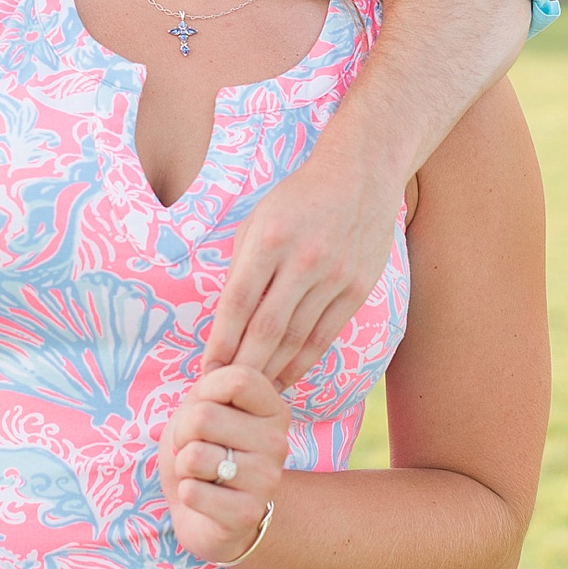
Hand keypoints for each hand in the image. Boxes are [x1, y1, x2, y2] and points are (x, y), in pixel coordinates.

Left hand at [157, 365, 288, 564]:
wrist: (208, 512)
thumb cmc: (205, 450)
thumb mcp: (204, 407)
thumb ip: (210, 386)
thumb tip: (212, 373)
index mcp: (273, 409)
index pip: (238, 378)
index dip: (205, 391)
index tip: (204, 408)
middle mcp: (278, 441)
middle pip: (204, 416)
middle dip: (182, 434)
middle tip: (195, 447)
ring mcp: (267, 479)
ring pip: (195, 456)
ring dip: (184, 466)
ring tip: (201, 473)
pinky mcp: (248, 514)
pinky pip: (193, 492)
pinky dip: (186, 493)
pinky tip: (205, 496)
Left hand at [204, 146, 401, 388]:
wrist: (361, 175)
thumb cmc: (299, 197)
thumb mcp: (259, 220)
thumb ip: (242, 268)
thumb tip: (227, 321)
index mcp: (270, 239)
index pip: (237, 303)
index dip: (220, 342)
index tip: (206, 369)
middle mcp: (303, 260)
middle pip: (266, 329)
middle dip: (242, 366)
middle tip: (223, 391)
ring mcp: (335, 276)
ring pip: (297, 339)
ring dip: (271, 371)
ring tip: (251, 393)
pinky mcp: (357, 288)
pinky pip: (325, 335)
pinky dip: (303, 362)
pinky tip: (285, 377)